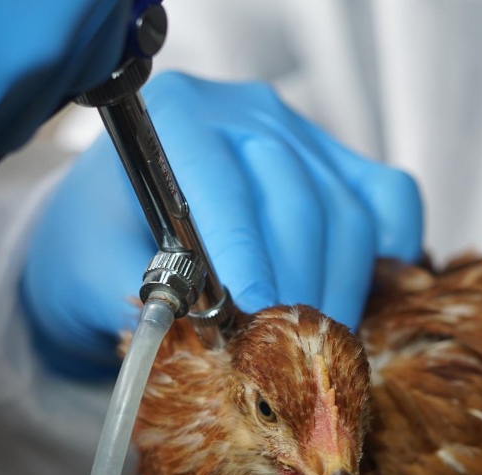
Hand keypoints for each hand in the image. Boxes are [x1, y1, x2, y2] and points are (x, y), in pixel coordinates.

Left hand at [21, 72, 422, 377]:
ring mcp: (301, 134)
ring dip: (338, 289)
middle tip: (287, 354)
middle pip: (298, 197)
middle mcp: (245, 113)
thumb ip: (141, 296)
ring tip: (313, 347)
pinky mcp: (340, 164)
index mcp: (174, 117)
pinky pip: (389, 200)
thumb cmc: (97, 245)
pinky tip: (357, 298)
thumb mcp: (91, 271)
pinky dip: (390, 251)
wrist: (111, 229)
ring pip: (348, 210)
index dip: (245, 248)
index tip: (256, 309)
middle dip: (296, 284)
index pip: (224, 179)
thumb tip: (190, 333)